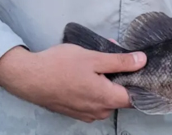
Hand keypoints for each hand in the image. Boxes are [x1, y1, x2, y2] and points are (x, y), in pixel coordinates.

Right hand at [0, 45, 146, 122]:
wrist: (29, 78)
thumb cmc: (60, 65)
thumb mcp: (93, 57)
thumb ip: (120, 61)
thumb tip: (142, 60)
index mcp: (106, 99)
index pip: (135, 97)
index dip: (139, 83)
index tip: (137, 69)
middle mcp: (98, 111)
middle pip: (120, 98)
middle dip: (119, 80)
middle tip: (110, 60)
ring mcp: (85, 114)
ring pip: (105, 100)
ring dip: (104, 84)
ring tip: (93, 65)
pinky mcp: (74, 112)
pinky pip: (91, 103)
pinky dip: (92, 90)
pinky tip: (83, 75)